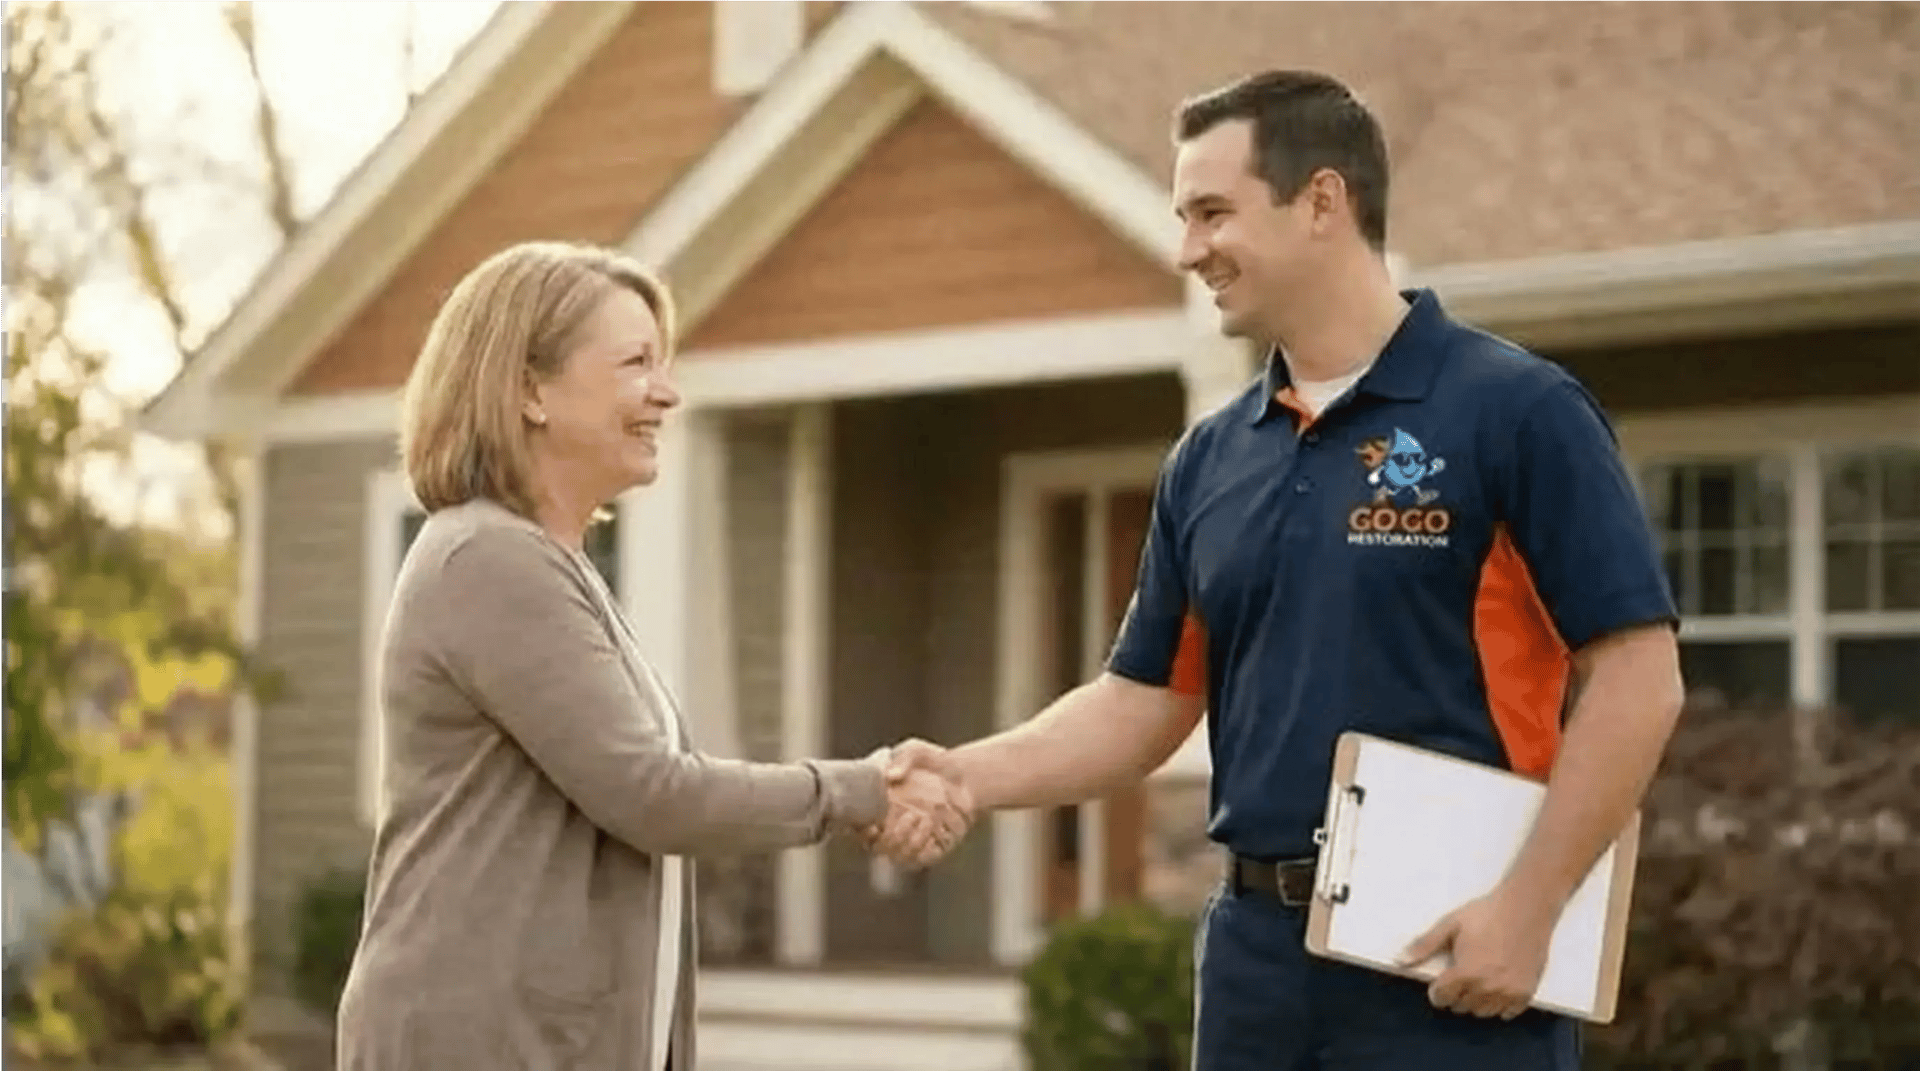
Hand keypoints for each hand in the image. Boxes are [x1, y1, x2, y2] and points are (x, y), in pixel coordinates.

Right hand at [862, 739, 974, 867]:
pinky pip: (918, 860)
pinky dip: (921, 848)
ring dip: (905, 841)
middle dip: (886, 837)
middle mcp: (890, 826)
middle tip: (907, 815)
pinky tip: (931, 825)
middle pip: (874, 846)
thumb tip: (890, 775)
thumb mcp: (918, 751)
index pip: (857, 824)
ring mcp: (909, 839)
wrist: (967, 777)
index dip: (858, 828)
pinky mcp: (929, 849)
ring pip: (895, 856)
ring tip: (922, 817)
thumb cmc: (936, 762)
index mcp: (878, 805)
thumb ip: (904, 757)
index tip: (871, 822)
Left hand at [1397, 882, 1558, 1018]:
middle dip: (1456, 995)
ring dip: (1476, 1001)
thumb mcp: (1450, 924)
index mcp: (1466, 973)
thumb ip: (1425, 945)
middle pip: (1461, 1007)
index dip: (1437, 990)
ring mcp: (1508, 993)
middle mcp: (1487, 988)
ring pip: (1483, 1012)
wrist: (1526, 908)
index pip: (1442, 999)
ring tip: (1478, 981)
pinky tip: (1496, 987)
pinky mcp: (1526, 993)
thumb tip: (1401, 961)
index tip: (1440, 982)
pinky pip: (1507, 1013)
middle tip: (1460, 977)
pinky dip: (1499, 1005)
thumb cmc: (1487, 913)